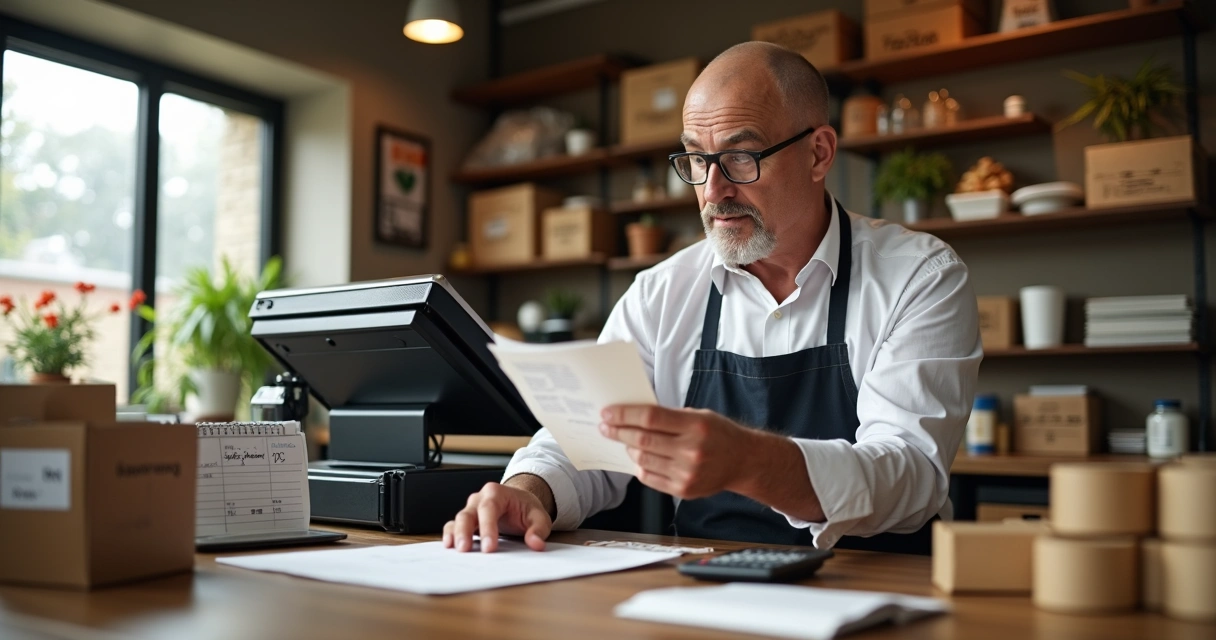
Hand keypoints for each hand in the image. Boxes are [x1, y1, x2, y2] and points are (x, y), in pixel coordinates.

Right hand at [442, 481, 552, 552]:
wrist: (518, 503)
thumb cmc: (526, 508)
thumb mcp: (539, 516)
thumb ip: (538, 529)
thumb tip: (536, 543)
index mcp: (496, 493)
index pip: (489, 508)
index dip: (487, 528)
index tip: (489, 547)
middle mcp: (479, 499)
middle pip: (468, 513)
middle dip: (464, 532)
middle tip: (465, 549)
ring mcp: (471, 509)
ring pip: (458, 520)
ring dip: (455, 535)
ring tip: (456, 550)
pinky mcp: (466, 520)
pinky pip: (453, 526)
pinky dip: (450, 535)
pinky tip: (449, 546)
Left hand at [599, 405, 756, 499]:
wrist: (743, 461)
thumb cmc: (718, 434)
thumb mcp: (699, 415)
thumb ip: (669, 417)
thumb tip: (632, 416)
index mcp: (696, 426)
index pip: (650, 418)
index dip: (625, 415)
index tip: (607, 413)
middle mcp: (691, 451)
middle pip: (643, 441)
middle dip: (618, 432)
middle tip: (605, 427)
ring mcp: (687, 473)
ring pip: (643, 460)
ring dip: (628, 449)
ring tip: (624, 441)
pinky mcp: (683, 490)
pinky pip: (650, 478)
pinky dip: (639, 466)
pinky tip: (638, 458)